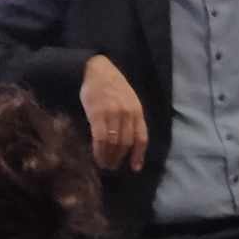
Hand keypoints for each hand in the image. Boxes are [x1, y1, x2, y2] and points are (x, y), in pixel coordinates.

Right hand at [80, 55, 147, 171]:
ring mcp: (113, 114)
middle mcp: (128, 113)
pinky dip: (99, 151)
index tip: (135, 168)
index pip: (141, 137)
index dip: (138, 155)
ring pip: (114, 143)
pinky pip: (100, 138)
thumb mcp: (128, 100)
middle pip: (126, 143)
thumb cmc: (113, 87)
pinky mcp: (97, 114)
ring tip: (105, 165)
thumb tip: (128, 140)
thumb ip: (130, 118)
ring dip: (109, 157)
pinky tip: (97, 157)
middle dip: (120, 158)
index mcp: (137, 111)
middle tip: (113, 167)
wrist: (97, 71)